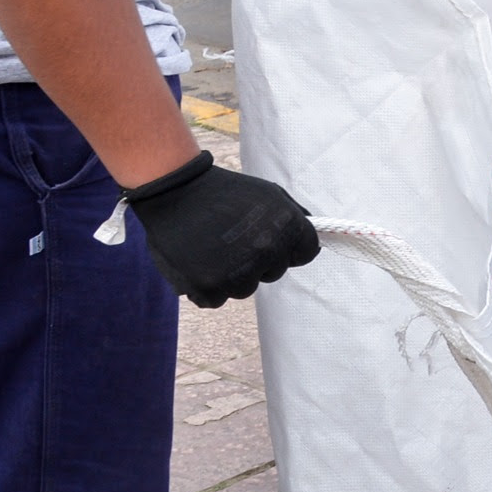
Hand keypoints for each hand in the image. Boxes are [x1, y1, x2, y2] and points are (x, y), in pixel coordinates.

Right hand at [124, 150, 321, 306]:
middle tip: (233, 238)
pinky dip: (208, 287)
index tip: (269, 239)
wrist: (176, 192)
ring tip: (214, 248)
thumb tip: (316, 244)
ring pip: (246, 288)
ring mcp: (238, 271)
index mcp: (288, 226)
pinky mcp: (209, 287)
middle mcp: (267, 250)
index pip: (305, 254)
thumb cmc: (225, 193)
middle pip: (274, 273)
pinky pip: (217, 299)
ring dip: (232, 275)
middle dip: (258, 260)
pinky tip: (198, 261)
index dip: (288, 248)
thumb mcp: (271, 194)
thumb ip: (296, 218)